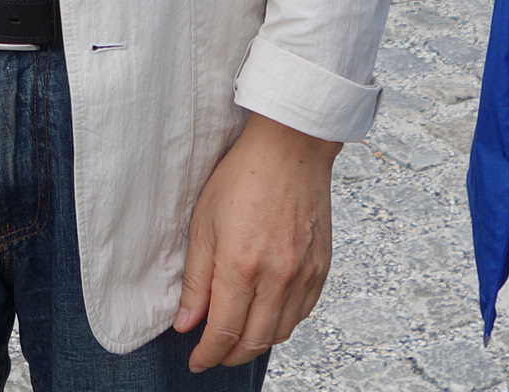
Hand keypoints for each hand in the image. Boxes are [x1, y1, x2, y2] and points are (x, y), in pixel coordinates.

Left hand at [174, 113, 341, 371]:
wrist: (290, 148)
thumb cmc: (241, 178)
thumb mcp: (203, 224)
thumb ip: (196, 280)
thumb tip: (187, 323)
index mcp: (241, 265)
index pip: (223, 332)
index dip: (207, 354)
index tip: (196, 360)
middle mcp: (277, 276)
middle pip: (254, 341)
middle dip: (229, 355)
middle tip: (213, 353)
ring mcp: (304, 274)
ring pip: (280, 332)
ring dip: (256, 342)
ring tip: (237, 335)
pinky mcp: (321, 267)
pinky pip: (302, 313)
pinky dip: (282, 323)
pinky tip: (266, 314)